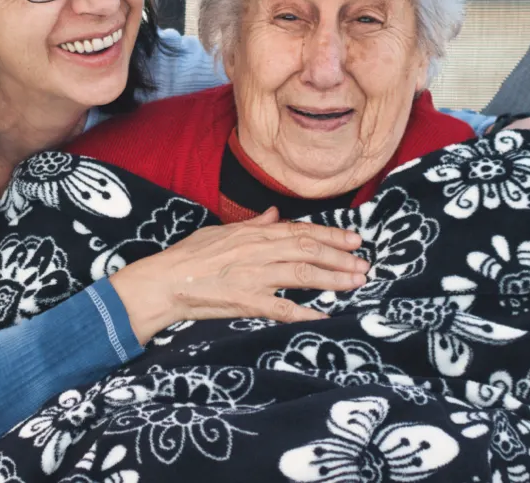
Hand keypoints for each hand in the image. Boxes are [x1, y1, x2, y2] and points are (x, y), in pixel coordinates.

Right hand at [108, 207, 366, 344]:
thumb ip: (251, 224)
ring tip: (357, 281)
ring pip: (303, 276)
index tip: (354, 238)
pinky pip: (284, 309)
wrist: (164, 282)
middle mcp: (257, 252)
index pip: (299, 231)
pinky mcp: (247, 302)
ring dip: (334, 279)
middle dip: (340, 256)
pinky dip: (307, 314)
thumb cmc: (187, 256)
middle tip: (365, 263)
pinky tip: (327, 317)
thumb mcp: (219, 231)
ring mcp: (254, 277)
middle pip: (308, 251)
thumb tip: (274, 214)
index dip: (329, 235)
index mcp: (251, 233)